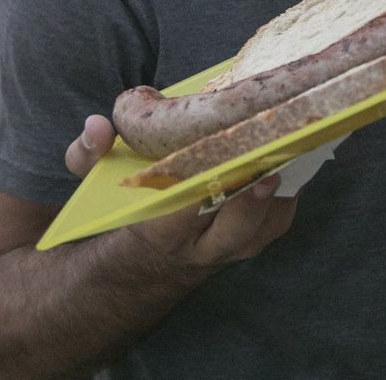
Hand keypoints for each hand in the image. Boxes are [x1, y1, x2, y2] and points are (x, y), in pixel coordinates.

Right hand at [64, 114, 297, 273]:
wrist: (150, 259)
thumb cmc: (128, 208)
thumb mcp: (96, 183)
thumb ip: (88, 154)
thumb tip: (98, 126)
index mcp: (161, 236)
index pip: (185, 214)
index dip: (204, 185)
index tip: (218, 153)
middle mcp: (203, 249)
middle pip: (236, 231)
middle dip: (253, 198)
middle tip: (268, 161)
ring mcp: (234, 247)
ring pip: (266, 226)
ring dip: (281, 188)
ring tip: (292, 146)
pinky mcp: (257, 237)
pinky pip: (281, 216)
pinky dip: (291, 185)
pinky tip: (296, 150)